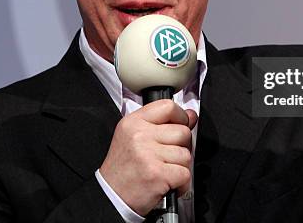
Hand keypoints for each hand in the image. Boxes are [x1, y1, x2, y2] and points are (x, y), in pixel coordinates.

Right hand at [99, 100, 197, 216]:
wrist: (111, 196)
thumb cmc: (123, 168)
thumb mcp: (134, 137)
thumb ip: (162, 124)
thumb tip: (190, 115)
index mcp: (133, 122)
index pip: (168, 106)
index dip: (180, 117)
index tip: (178, 126)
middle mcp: (140, 136)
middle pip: (183, 131)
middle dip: (181, 147)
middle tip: (166, 157)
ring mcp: (148, 154)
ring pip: (186, 154)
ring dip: (180, 167)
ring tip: (164, 171)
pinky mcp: (158, 174)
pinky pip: (185, 174)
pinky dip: (181, 183)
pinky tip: (167, 183)